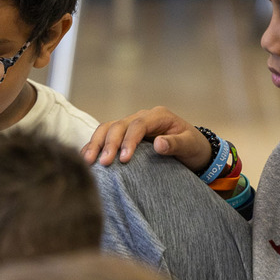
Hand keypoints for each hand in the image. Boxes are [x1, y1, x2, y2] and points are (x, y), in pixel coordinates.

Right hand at [81, 106, 212, 171]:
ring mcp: (130, 125)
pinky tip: (86, 158)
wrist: (192, 150)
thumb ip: (176, 144)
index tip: (124, 159)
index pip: (137, 125)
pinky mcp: (123, 136)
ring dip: (96, 144)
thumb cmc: (193, 147)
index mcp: (157, 116)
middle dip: (108, 144)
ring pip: (107, 129)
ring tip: (89, 161)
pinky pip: (105, 137)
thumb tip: (159, 144)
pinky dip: (94, 146)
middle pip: (118, 125)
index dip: (128, 141)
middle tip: (103, 163)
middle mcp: (141, 118)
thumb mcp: (190, 145)